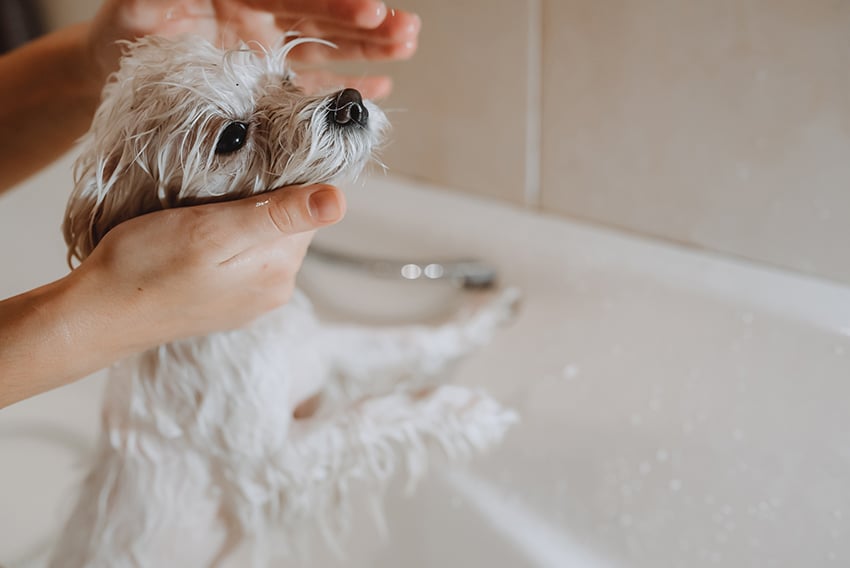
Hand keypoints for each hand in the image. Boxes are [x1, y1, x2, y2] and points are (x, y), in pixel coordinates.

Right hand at [69, 184, 344, 347]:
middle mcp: (276, 288)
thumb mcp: (213, 230)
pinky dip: (229, 239)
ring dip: (245, 217)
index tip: (251, 161)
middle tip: (219, 183)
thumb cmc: (147, 266)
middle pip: (288, 223)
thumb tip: (339, 201)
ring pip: (265, 238)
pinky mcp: (230, 302)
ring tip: (205, 208)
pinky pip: (244, 258)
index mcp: (279, 269)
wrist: (100, 314)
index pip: (308, 207)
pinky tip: (200, 235)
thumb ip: (278, 216)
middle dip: (264, 197)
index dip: (284, 177)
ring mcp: (253, 299)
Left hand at [85, 0, 420, 97]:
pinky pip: (312, 83)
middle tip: (406, 28)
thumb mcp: (140, 6)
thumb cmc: (125, 32)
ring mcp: (269, 50)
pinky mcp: (268, 81)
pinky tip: (379, 87)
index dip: (335, 2)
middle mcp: (262, 18)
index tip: (371, 5)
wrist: (113, 69)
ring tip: (407, 45)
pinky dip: (344, 85)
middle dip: (366, 24)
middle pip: (324, 18)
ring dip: (368, 48)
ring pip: (328, 47)